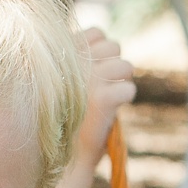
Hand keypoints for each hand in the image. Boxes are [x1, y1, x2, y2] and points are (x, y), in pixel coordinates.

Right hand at [73, 27, 135, 173]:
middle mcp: (76, 62)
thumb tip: (105, 46)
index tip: (95, 66)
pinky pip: (128, 89)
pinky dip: (125, 98)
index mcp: (63, 53)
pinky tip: (114, 108)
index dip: (100, 48)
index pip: (96, 33)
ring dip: (123, 80)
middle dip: (114, 63)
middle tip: (105, 84)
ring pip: (126, 66)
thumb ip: (79, 61)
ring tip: (110, 95)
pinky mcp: (103, 99)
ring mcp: (90, 79)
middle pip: (114, 46)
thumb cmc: (59, 117)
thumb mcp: (63, 81)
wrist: (60, 154)